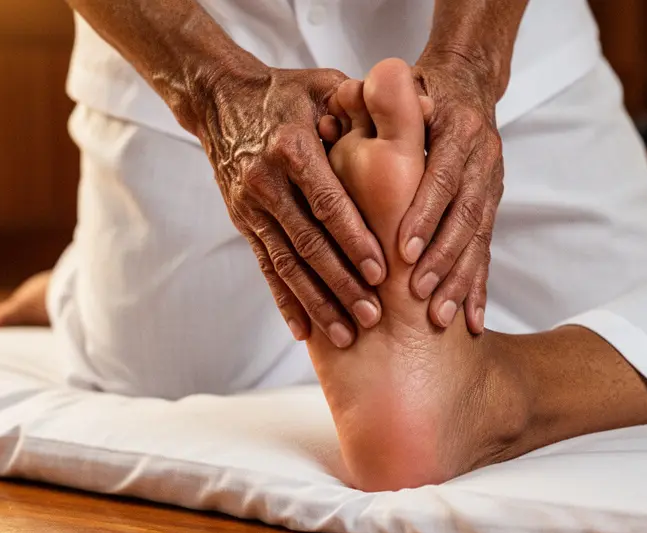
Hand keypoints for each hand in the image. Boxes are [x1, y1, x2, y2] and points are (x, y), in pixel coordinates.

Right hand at [195, 66, 386, 348]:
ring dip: (316, 302)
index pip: (328, 202)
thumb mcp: (323, 85)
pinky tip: (303, 330)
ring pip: (287, 264)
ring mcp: (251, 207)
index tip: (381, 272)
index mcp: (292, 148)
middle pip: (308, 243)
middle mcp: (267, 182)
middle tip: (373, 316)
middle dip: (341, 283)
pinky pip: (266, 268)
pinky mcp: (244, 223)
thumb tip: (427, 110)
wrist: (219, 99)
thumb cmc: (285, 92)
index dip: (354, 239)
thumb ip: (368, 104)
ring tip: (345, 334)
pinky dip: (285, 300)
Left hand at [401, 59, 504, 334]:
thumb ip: (375, 110)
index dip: (425, 215)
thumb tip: (330, 121)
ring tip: (441, 317)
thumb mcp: (402, 92)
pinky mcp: (492, 208)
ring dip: (460, 280)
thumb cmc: (420, 92)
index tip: (402, 250)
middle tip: (418, 293)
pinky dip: (478, 287)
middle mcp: (482, 159)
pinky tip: (471, 321)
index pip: (443, 178)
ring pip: (478, 240)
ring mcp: (491, 186)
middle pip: (466, 216)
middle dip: (442, 258)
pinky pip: (486, 252)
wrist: (468, 84)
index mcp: (458, 131)